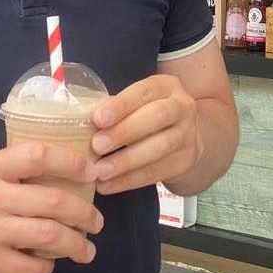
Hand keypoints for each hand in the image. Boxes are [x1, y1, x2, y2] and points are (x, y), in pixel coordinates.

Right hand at [0, 143, 102, 272]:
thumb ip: (19, 171)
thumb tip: (73, 172)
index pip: (38, 156)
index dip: (71, 162)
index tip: (92, 172)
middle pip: (52, 202)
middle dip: (84, 213)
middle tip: (97, 221)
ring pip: (48, 236)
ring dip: (76, 244)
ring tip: (87, 248)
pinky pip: (30, 268)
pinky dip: (47, 267)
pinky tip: (51, 263)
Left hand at [91, 74, 200, 195]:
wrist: (184, 140)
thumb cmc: (149, 117)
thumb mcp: (138, 104)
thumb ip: (116, 109)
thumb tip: (85, 121)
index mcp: (166, 86)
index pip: (144, 91)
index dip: (121, 105)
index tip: (98, 119)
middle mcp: (182, 107)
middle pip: (157, 116)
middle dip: (125, 131)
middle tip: (97, 145)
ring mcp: (188, 135)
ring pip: (160, 147)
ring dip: (127, 160)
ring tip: (101, 170)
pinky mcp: (185, 161)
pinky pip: (157, 172)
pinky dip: (130, 180)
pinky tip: (109, 185)